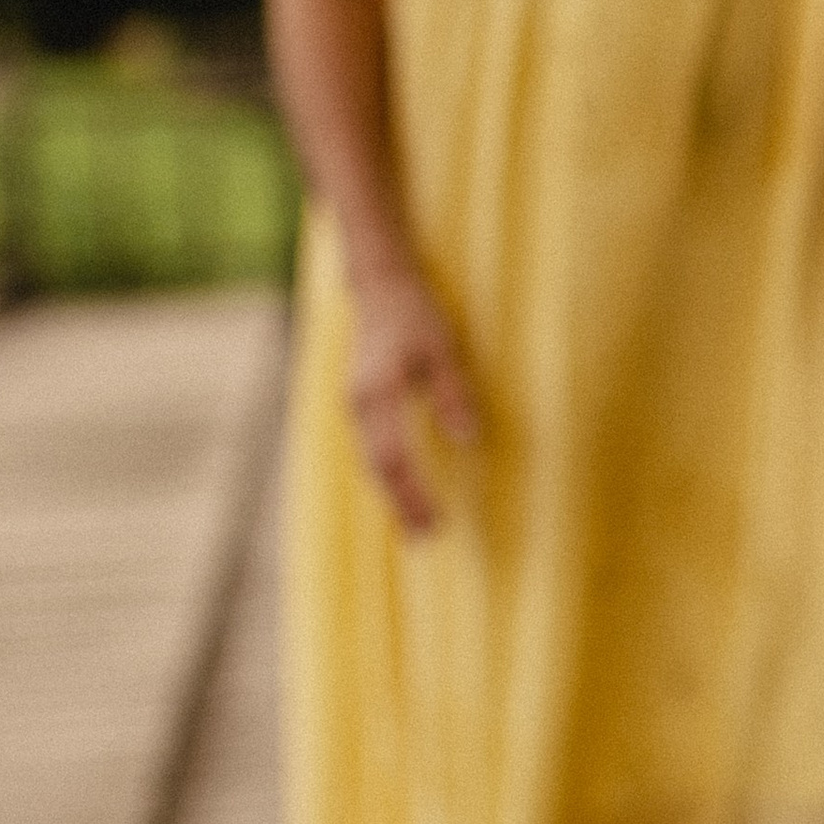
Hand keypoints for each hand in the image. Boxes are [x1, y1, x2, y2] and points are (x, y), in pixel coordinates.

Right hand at [345, 264, 478, 534]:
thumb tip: (467, 440)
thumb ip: (453, 393)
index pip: (394, 458)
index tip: (436, 520)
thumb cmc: (416, 315)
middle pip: (377, 468)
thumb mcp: (443, 349)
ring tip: (416, 525)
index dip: (413, 493)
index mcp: (379, 394)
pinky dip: (387, 473)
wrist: (380, 286)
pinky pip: (371, 447)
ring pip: (370, 460)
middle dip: (401, 504)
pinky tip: (403, 489)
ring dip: (393, 494)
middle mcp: (359, 404)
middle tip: (426, 537)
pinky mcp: (361, 403)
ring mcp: (356, 404)